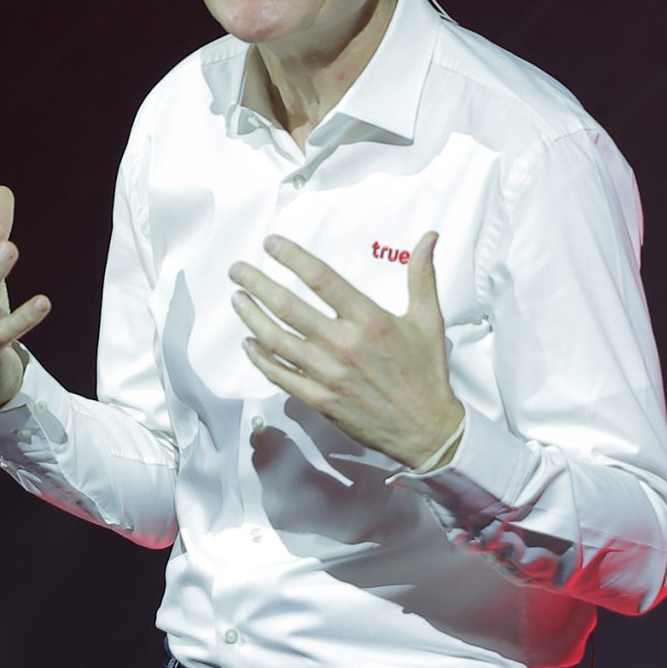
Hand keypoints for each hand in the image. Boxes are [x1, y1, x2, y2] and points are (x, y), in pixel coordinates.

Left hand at [229, 232, 462, 465]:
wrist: (426, 429)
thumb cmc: (425, 373)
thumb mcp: (428, 319)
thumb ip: (421, 276)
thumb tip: (429, 238)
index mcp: (369, 320)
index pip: (322, 279)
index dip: (292, 258)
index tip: (271, 244)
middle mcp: (344, 344)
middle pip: (288, 306)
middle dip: (257, 283)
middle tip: (237, 269)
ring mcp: (328, 373)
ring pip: (276, 339)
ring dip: (251, 316)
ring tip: (237, 299)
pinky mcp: (319, 399)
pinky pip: (280, 375)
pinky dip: (259, 358)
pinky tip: (248, 343)